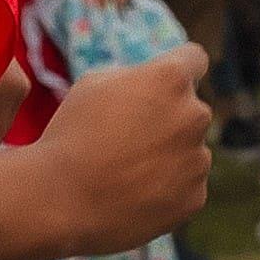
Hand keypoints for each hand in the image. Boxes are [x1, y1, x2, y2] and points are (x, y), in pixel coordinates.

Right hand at [29, 45, 213, 251]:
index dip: (176, 69)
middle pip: (191, 109)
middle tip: (130, 138)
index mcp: (171, 79)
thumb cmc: (72, 134)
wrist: (61, 200)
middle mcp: (195, 115)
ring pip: (190, 150)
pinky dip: (167, 189)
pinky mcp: (195, 197)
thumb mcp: (95, 83)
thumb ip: (136, 77)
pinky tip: (134, 194)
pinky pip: (187, 186)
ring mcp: (198, 160)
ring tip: (127, 171)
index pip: (194, 59)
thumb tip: (154, 84)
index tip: (163, 83)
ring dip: (170, 155)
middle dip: (169, 117)